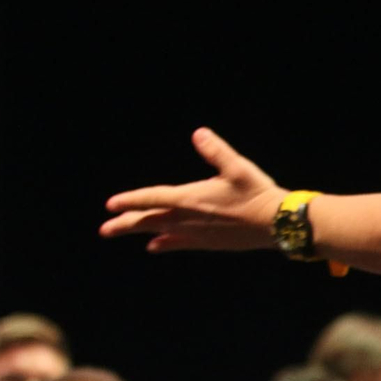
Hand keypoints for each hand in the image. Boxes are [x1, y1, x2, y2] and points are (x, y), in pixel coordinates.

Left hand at [100, 128, 288, 252]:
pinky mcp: (208, 242)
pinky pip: (179, 244)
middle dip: (126, 224)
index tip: (111, 205)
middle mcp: (188, 219)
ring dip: (139, 232)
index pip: (153, 199)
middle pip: (150, 220)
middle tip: (104, 230)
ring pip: (160, 233)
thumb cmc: (257, 193)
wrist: (276, 224)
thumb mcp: (237, 168)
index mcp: (191, 198)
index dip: (131, 200)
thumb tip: (198, 133)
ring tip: (119, 234)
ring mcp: (197, 233)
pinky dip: (164, 244)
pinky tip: (154, 247)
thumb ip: (216, 151)